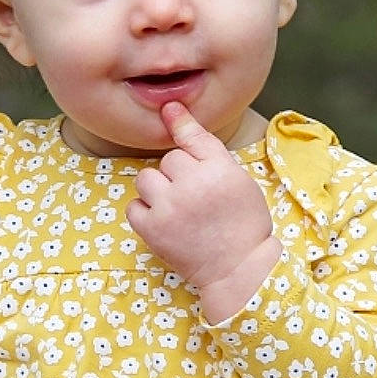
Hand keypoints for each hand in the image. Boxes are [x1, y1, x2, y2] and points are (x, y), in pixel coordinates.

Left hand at [127, 102, 282, 322]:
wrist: (239, 269)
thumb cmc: (242, 222)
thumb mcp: (237, 178)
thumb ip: (205, 145)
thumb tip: (170, 108)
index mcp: (219, 169)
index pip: (191, 138)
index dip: (183, 131)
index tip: (170, 112)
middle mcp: (192, 184)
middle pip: (169, 160)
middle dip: (179, 175)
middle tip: (198, 198)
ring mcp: (169, 207)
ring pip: (147, 179)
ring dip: (159, 191)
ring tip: (179, 209)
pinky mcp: (152, 229)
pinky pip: (134, 206)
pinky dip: (146, 213)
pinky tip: (166, 222)